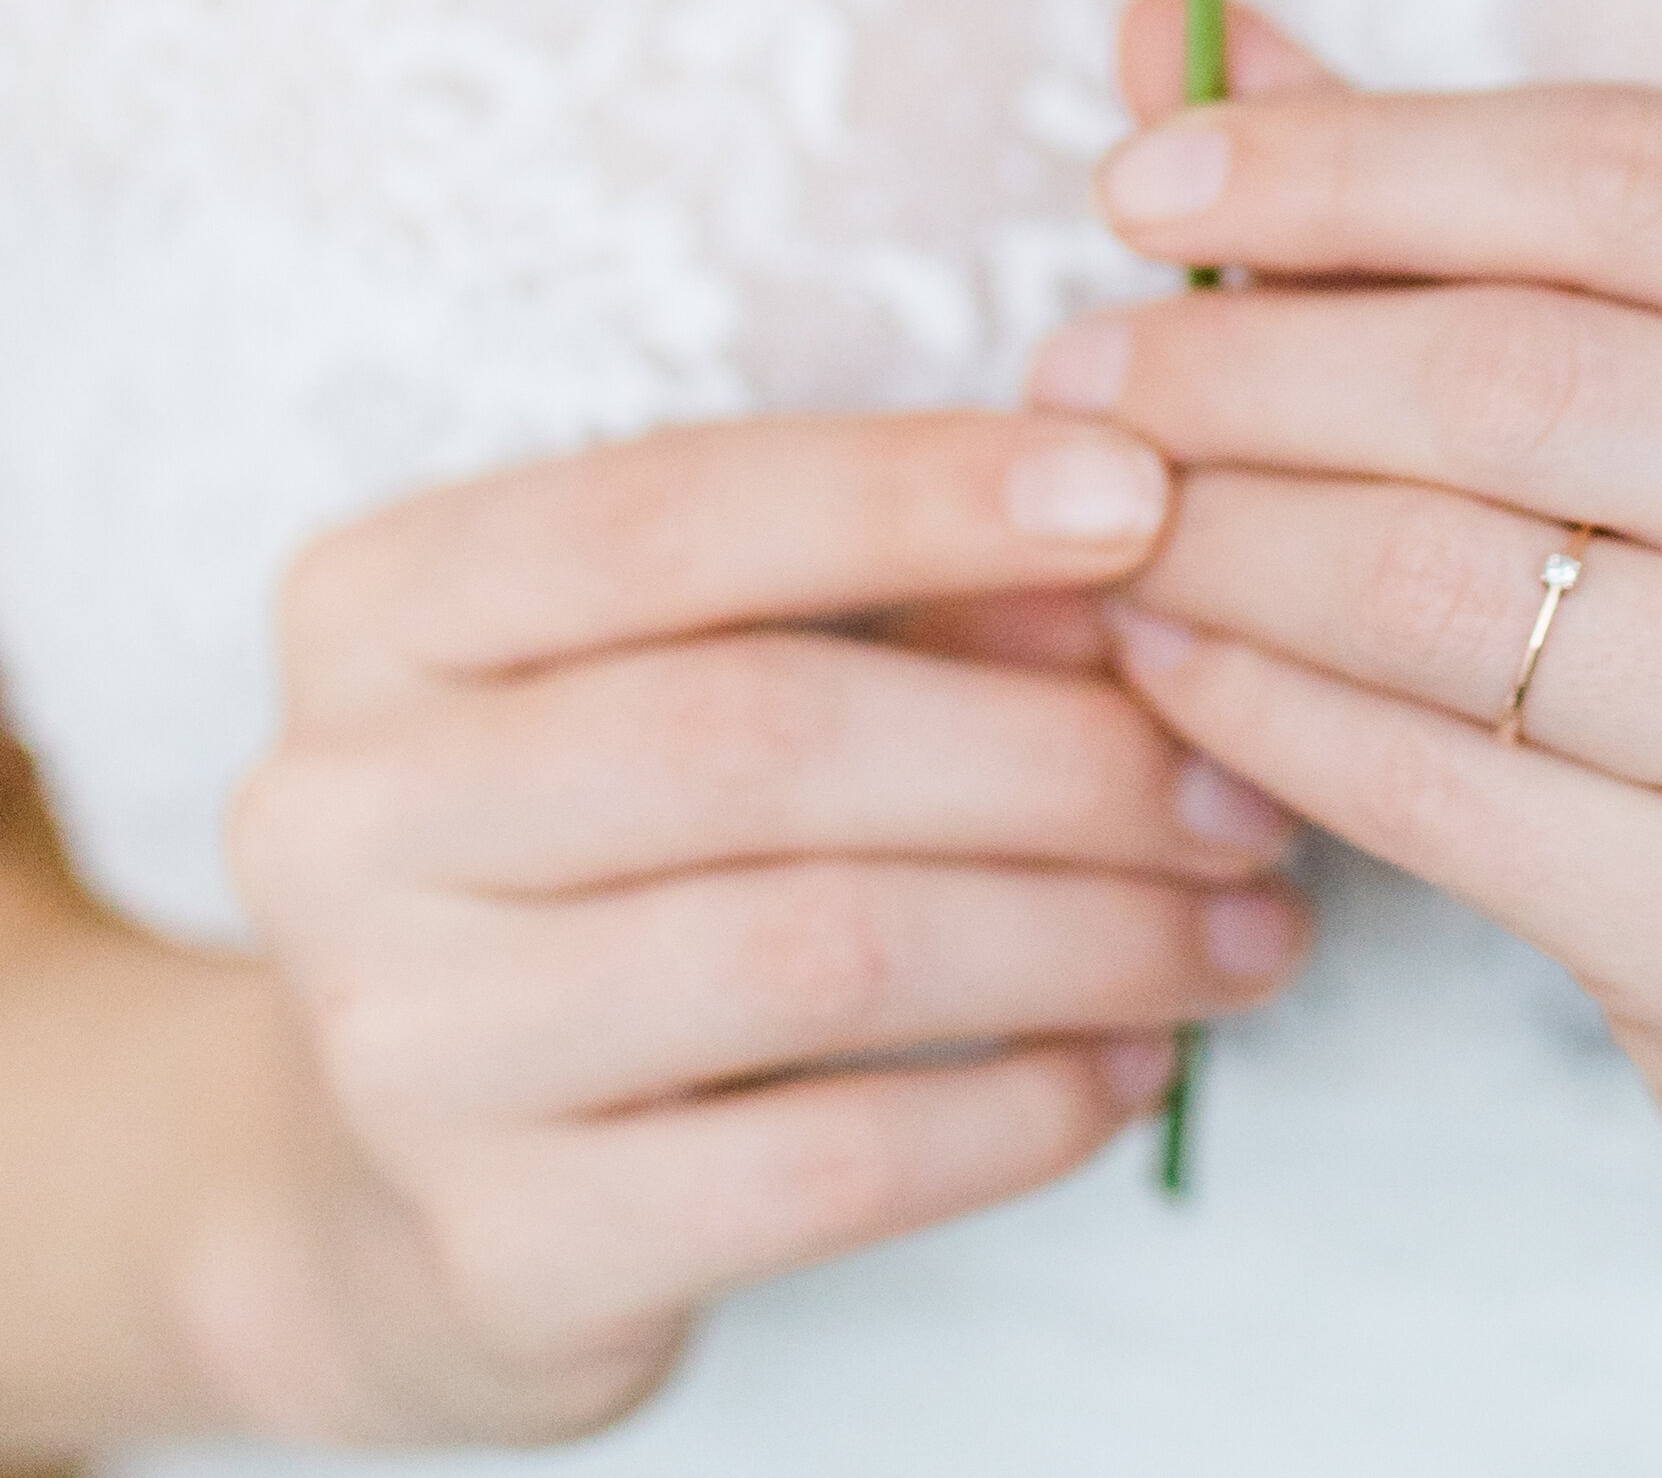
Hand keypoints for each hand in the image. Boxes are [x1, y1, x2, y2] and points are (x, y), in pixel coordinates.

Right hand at [218, 411, 1305, 1443]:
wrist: (373, 1187)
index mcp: (381, 610)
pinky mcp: (498, 1247)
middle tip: (1240, 783)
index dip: (918, 492)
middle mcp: (342, 812)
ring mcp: (402, 1042)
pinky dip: (1018, 1108)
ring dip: (1079, 932)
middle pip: (756, 737)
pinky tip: (1130, 1061)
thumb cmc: (593, 857)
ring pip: (815, 949)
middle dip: (1049, 750)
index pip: (669, 512)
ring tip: (1242, 924)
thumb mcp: (687, 671)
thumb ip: (886, 599)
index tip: (1143, 492)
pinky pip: (824, 1164)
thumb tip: (1127, 556)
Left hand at [1033, 0, 1661, 1233]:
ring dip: (1220, 532)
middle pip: (1526, 371)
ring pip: (1455, 580)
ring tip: (1099, 505)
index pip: (1627, 170)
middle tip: (1076, 370)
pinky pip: (1437, 782)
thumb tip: (1170, 30)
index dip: (1352, 159)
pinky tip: (1165, 655)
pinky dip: (1259, 701)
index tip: (1143, 180)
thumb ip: (1459, 192)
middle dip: (1245, 361)